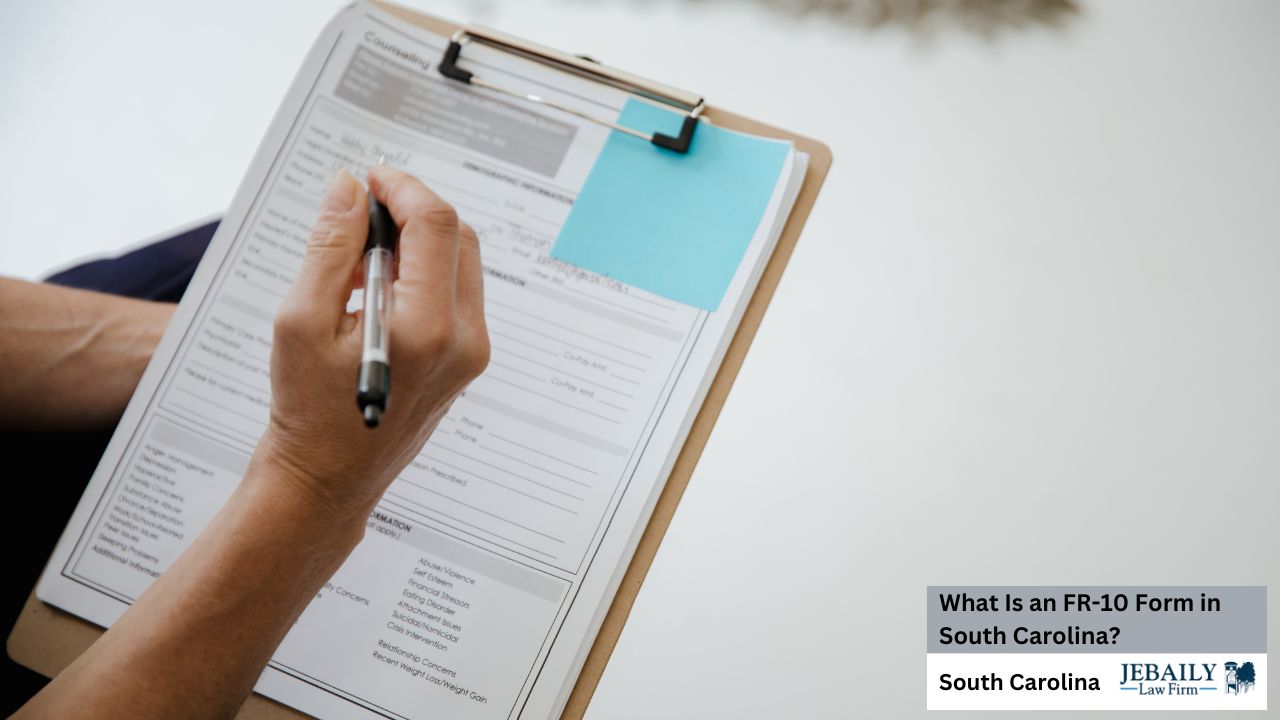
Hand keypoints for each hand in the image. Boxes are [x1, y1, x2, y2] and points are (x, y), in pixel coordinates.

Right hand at [249, 166, 488, 519]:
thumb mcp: (302, 320)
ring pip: (462, 262)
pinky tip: (378, 285)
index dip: (402, 188)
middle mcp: (464, 339)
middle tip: (363, 207)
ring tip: (361, 253)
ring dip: (419, 239)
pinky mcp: (466, 360)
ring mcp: (472, 352)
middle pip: (458, 237)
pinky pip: (456, 293)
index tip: (369, 177)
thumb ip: (330, 247)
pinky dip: (423, 271)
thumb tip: (349, 188)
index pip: (436, 225)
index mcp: (428, 328)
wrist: (328, 479)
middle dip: (413, 209)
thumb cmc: (308, 410)